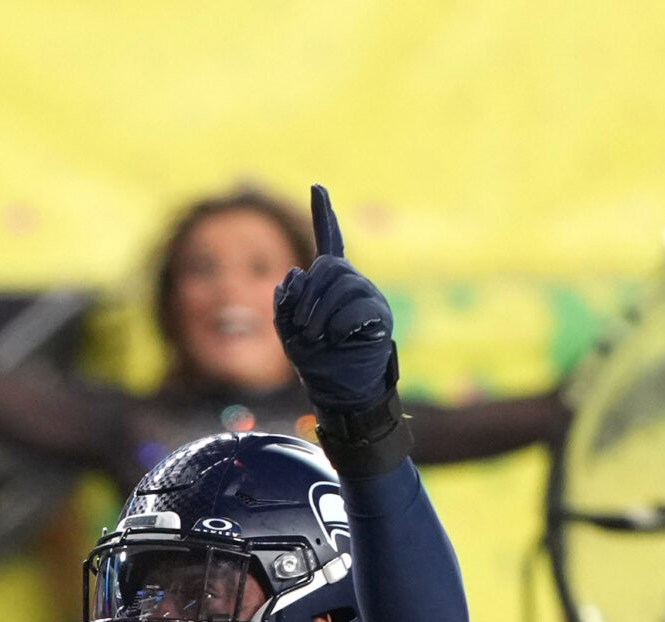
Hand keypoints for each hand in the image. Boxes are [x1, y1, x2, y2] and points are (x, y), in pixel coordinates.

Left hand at [272, 185, 395, 414]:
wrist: (341, 391)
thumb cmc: (316, 363)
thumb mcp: (288, 332)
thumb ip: (284, 302)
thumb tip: (294, 272)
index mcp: (329, 284)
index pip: (328, 241)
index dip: (323, 215)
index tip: (317, 187)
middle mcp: (350, 283)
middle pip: (328, 266)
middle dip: (308, 296)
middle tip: (303, 328)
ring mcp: (367, 296)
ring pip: (341, 285)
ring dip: (321, 314)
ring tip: (317, 338)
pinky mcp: (380, 315)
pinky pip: (357, 307)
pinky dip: (340, 325)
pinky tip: (337, 339)